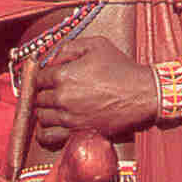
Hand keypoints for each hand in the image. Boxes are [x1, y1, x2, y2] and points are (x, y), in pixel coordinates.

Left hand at [34, 37, 156, 146]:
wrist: (143, 94)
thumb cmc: (121, 68)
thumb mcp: (97, 45)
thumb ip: (69, 47)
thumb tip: (51, 59)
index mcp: (63, 75)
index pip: (38, 78)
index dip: (44, 77)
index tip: (51, 78)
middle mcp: (62, 97)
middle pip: (38, 98)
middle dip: (45, 94)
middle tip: (56, 92)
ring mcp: (69, 117)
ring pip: (41, 116)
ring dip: (46, 111)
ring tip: (56, 107)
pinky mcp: (77, 132)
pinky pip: (48, 137)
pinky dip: (44, 132)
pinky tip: (51, 126)